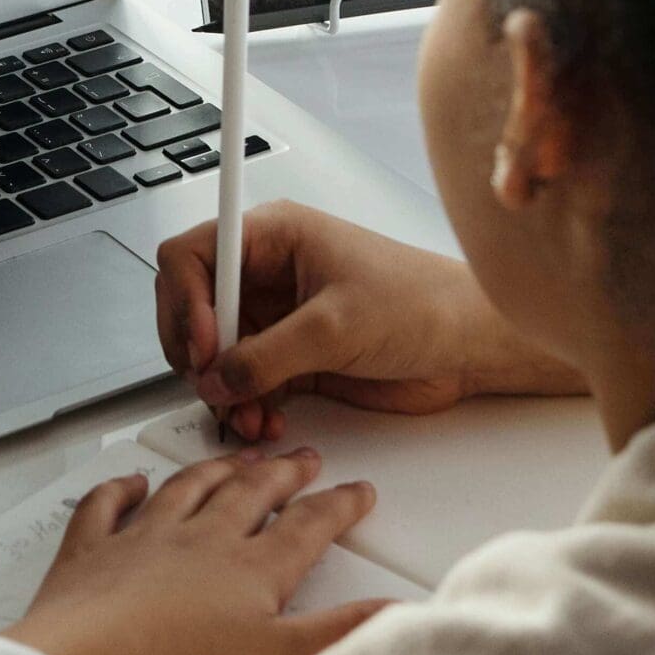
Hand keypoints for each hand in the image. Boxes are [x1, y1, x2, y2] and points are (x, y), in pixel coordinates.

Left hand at [4, 449, 384, 654]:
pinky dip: (120, 488)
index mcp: (249, 568)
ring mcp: (141, 540)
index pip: (307, 527)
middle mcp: (198, 540)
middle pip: (250, 494)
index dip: (338, 507)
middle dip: (282, 474)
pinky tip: (132, 482)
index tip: (359, 492)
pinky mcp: (90, 553)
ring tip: (238, 458)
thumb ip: (341, 633)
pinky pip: (106, 506)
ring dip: (217, 469)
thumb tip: (399, 611)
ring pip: (187, 489)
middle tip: (303, 458)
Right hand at [156, 201, 586, 442]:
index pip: (192, 257)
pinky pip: (245, 382)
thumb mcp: (336, 327)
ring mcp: (277, 317)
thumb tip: (217, 379)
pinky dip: (245, 405)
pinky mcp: (291, 357)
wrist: (470, 345)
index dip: (185, 302)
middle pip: (193, 308)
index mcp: (274, 236)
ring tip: (246, 413)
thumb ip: (266, 356)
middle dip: (198, 353)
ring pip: (215, 353)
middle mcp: (267, 273)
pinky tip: (265, 418)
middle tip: (215, 385)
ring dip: (222, 389)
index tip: (204, 346)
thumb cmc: (424, 304)